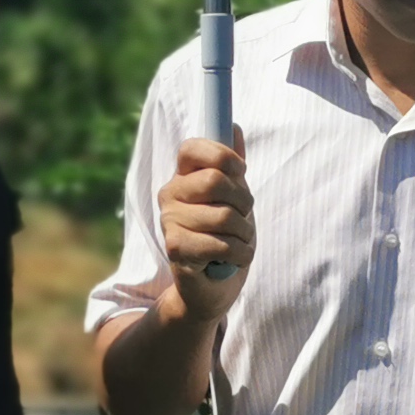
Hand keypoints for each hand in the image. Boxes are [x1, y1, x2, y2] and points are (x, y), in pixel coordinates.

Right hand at [156, 133, 252, 320]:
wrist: (213, 287)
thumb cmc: (225, 236)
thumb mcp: (235, 197)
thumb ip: (232, 165)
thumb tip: (234, 128)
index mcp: (182, 176)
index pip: (193, 148)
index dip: (224, 157)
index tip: (239, 174)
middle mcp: (169, 194)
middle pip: (216, 180)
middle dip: (244, 202)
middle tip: (243, 217)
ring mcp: (169, 222)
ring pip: (225, 216)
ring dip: (245, 234)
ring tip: (238, 242)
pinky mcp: (175, 249)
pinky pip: (220, 244)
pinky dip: (239, 254)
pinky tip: (232, 259)